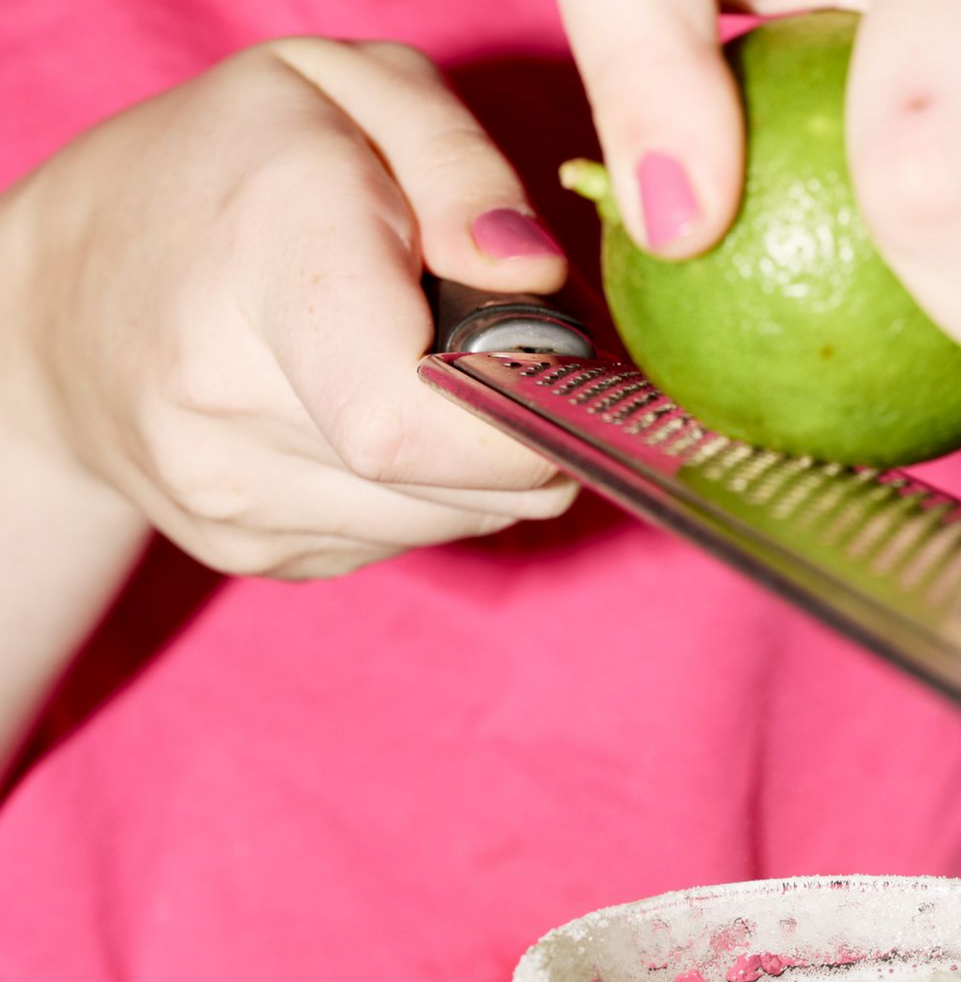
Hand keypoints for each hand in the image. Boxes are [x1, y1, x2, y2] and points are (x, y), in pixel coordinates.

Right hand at [10, 38, 580, 578]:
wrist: (57, 303)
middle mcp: (227, 394)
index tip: (550, 370)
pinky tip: (364, 417)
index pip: (416, 418)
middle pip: (466, 482)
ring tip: (413, 371)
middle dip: (523, 427)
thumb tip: (536, 279)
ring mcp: (229, 496)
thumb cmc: (224, 174)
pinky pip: (405, 543)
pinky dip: (422, 492)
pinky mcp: (250, 554)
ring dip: (477, 462)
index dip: (523, 417)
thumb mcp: (346, 93)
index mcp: (269, 253)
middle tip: (491, 352)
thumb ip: (463, 167)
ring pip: (453, 522)